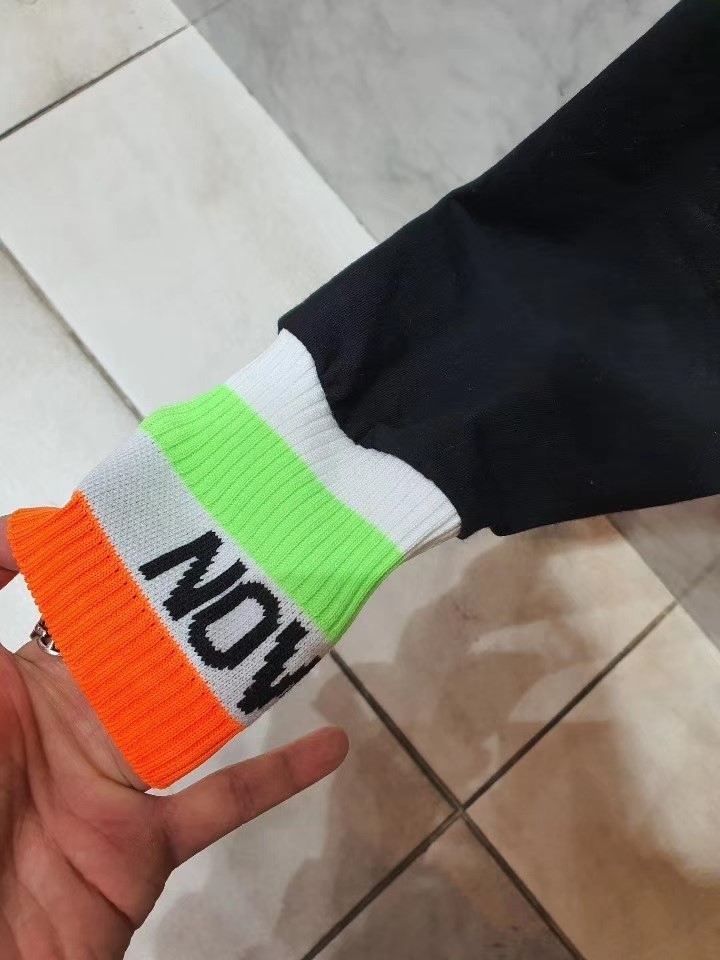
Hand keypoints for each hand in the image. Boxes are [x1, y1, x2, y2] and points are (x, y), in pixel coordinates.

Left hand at [0, 516, 347, 958]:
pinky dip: (279, 776)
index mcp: (17, 684)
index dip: (106, 561)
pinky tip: (332, 745)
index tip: (156, 516)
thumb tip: (23, 529)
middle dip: (190, 608)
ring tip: (296, 622)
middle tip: (250, 552)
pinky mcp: (146, 845)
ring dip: (242, 676)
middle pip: (143, 652)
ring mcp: (112, 784)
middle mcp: (69, 724)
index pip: (68, 605)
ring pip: (192, 715)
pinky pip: (222, 804)